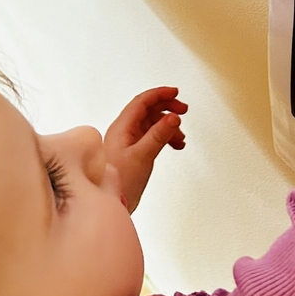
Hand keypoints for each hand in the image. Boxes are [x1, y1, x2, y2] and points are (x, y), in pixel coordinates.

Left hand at [103, 86, 186, 211]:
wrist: (111, 202)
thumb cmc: (120, 181)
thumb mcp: (143, 156)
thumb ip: (159, 135)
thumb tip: (173, 116)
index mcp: (122, 127)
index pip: (142, 102)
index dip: (160, 94)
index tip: (175, 93)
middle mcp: (124, 131)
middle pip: (148, 110)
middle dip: (167, 108)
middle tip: (183, 110)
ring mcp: (129, 141)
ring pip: (152, 123)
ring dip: (168, 126)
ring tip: (180, 137)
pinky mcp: (134, 152)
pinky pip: (152, 136)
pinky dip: (165, 137)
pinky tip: (174, 145)